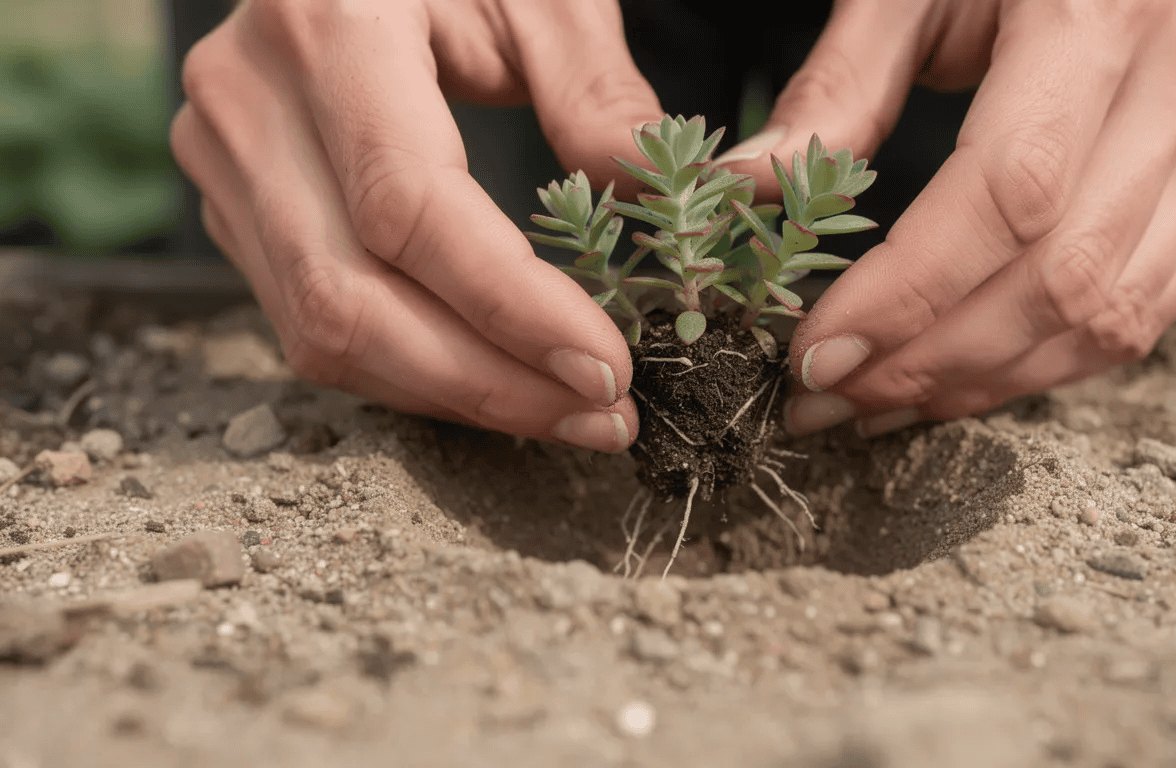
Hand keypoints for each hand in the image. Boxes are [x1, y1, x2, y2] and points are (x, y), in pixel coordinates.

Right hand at [170, 0, 665, 451]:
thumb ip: (596, 90)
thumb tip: (651, 204)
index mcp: (328, 25)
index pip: (409, 209)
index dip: (509, 307)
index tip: (605, 365)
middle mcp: (249, 100)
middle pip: (352, 299)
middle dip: (487, 383)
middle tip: (601, 417)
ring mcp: (226, 158)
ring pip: (321, 333)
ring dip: (451, 396)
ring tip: (564, 413)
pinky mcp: (236, 204)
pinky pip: (312, 321)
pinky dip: (408, 371)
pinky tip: (494, 380)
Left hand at [719, 0, 1175, 437]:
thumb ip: (837, 89)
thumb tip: (743, 191)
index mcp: (1101, 9)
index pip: (1006, 195)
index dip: (907, 295)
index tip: (819, 352)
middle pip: (1060, 276)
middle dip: (931, 360)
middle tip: (831, 395)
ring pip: (1106, 314)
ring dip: (983, 381)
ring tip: (880, 402)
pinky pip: (1142, 312)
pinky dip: (1044, 363)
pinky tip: (959, 376)